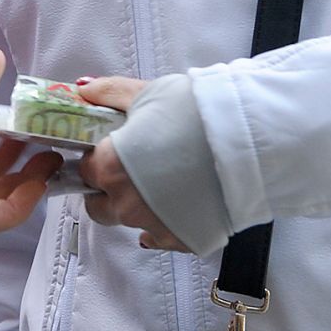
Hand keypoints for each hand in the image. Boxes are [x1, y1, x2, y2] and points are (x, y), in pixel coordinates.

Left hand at [74, 76, 188, 252]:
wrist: (247, 139)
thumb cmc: (195, 112)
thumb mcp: (147, 93)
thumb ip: (108, 92)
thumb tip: (83, 89)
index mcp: (111, 167)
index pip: (86, 170)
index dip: (96, 158)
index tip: (110, 151)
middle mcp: (126, 203)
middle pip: (99, 206)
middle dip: (107, 190)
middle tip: (128, 170)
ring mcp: (153, 226)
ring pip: (129, 222)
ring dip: (135, 205)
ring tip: (161, 182)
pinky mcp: (181, 241)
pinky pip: (159, 238)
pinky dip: (162, 223)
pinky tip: (175, 205)